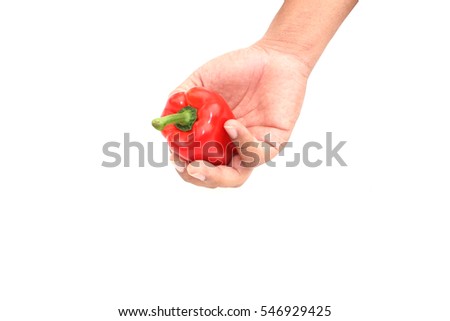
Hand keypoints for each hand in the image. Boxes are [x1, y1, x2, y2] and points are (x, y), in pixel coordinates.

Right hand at [171, 43, 310, 187]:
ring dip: (215, 176)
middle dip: (198, 178)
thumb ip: (181, 97)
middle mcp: (233, 147)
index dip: (184, 165)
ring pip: (236, 177)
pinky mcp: (273, 142)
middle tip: (187, 168)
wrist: (273, 55)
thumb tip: (164, 121)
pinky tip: (230, 125)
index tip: (174, 156)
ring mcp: (252, 146)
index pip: (197, 162)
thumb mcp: (202, 81)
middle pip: (215, 178)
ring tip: (197, 165)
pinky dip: (240, 143)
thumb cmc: (238, 69)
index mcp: (215, 137)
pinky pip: (256, 155)